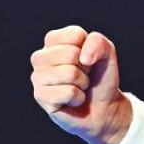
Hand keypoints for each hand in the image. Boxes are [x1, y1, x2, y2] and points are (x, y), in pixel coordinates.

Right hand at [30, 25, 130, 143]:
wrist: (104, 107)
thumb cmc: (101, 78)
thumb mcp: (107, 53)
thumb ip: (98, 42)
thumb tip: (83, 58)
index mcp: (54, 40)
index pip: (75, 35)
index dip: (90, 49)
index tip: (88, 60)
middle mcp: (40, 57)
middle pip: (71, 54)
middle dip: (86, 69)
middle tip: (84, 76)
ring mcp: (37, 77)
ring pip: (69, 74)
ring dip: (82, 83)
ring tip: (78, 87)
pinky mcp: (40, 97)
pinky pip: (68, 92)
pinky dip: (78, 97)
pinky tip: (73, 100)